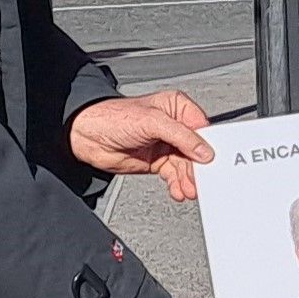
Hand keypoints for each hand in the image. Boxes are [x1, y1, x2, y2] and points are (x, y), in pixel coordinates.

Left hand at [70, 92, 213, 200]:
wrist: (87, 136)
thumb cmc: (113, 118)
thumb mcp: (153, 122)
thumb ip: (182, 136)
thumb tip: (204, 151)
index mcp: (177, 107)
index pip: (202, 128)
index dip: (207, 146)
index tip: (211, 163)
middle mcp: (174, 126)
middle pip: (196, 151)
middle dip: (198, 168)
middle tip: (199, 182)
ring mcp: (166, 144)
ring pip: (186, 166)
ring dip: (188, 180)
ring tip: (188, 189)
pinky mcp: (158, 161)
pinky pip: (175, 175)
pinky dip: (178, 184)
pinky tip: (178, 190)